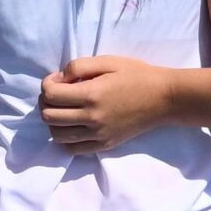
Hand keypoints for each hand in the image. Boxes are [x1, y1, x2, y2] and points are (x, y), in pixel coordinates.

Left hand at [39, 54, 172, 154]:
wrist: (163, 98)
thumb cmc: (136, 75)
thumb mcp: (108, 61)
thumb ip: (79, 66)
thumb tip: (59, 79)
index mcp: (91, 95)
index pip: (50, 95)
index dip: (47, 84)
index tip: (58, 79)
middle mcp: (92, 118)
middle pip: (48, 116)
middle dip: (46, 102)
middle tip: (58, 93)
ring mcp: (98, 135)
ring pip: (57, 135)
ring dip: (54, 121)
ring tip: (64, 109)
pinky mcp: (105, 145)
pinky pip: (73, 149)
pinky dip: (66, 138)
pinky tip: (74, 125)